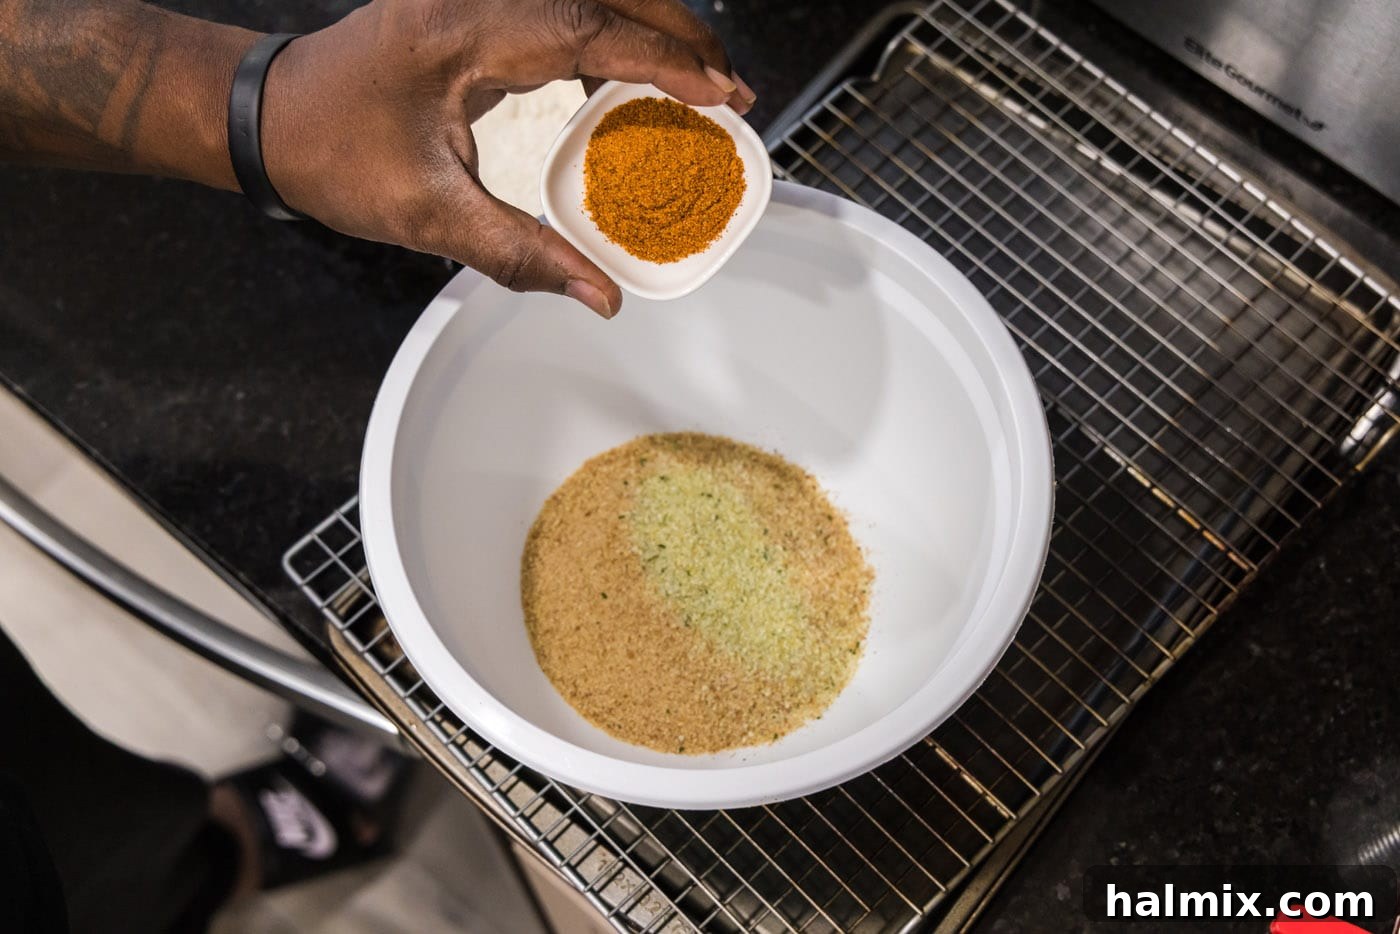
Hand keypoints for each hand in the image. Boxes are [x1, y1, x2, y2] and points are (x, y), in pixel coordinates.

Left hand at [259, 0, 754, 318]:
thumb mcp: (428, 216)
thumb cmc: (332, 154)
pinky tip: (633, 71)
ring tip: (700, 79)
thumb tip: (600, 296)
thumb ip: (521, 256)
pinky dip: (612, 32)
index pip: (590, 25)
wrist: (269, 117)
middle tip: (731, 89)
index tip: (721, 94)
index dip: (665, 60)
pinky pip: (563, 7)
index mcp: (464, 30)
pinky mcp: (474, 5)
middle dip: (679, 34)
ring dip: (651, 26)